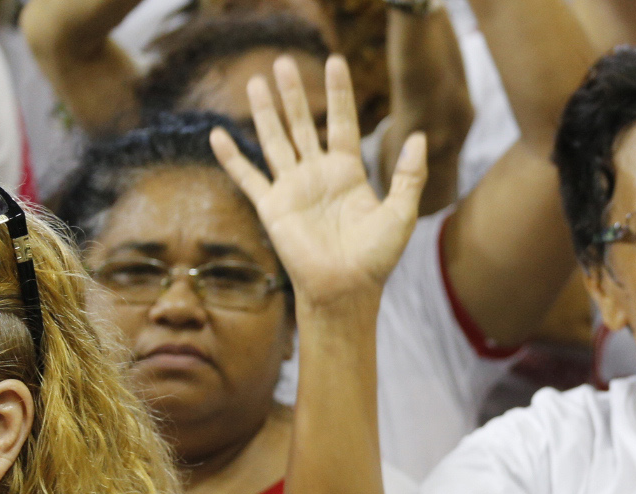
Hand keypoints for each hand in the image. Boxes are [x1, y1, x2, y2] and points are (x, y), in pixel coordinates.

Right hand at [209, 55, 426, 308]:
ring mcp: (293, 189)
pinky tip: (218, 135)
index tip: (335, 61)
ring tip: (256, 81)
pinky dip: (232, 157)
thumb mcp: (400, 213)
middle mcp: (318, 175)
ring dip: (266, 112)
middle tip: (284, 62)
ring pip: (275, 140)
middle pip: (304, 125)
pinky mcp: (272, 207)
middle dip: (295, 95)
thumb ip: (408, 175)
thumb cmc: (376, 258)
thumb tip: (418, 136)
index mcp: (348, 173)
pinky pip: (248, 177)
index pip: (342, 123)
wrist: (346, 289)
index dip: (338, 94)